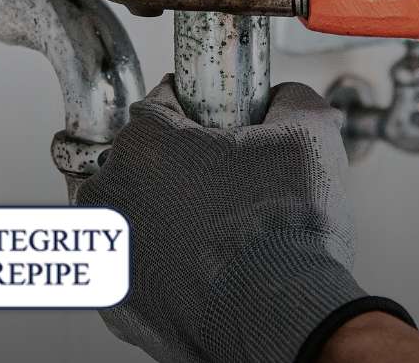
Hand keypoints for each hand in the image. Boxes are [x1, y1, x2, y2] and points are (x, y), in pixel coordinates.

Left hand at [76, 76, 411, 362]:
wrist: (284, 320)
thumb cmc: (286, 234)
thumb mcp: (309, 133)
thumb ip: (290, 98)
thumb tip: (285, 98)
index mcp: (145, 145)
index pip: (162, 102)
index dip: (201, 110)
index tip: (222, 126)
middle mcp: (110, 197)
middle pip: (141, 159)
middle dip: (179, 165)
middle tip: (228, 181)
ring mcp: (110, 255)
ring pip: (134, 213)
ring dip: (165, 213)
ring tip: (220, 227)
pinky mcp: (118, 304)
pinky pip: (135, 265)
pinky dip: (162, 263)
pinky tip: (206, 264)